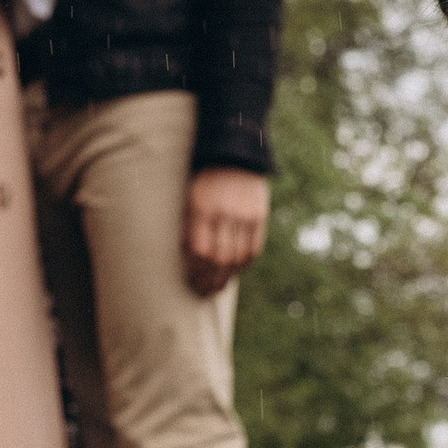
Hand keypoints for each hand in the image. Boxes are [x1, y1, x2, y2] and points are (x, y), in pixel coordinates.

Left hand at [183, 167, 268, 296]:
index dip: (196, 271)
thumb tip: (187, 259)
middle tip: (205, 292)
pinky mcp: (259, 215)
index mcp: (202, 207)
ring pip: (237, 257)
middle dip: (211, 280)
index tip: (191, 281)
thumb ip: (189, 226)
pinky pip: (253, 249)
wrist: (235, 155)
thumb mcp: (190, 197)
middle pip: (219, 258)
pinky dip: (243, 265)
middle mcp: (224, 212)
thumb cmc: (205, 180)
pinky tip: (235, 271)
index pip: (200, 250)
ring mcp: (244, 214)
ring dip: (227, 277)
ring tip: (219, 287)